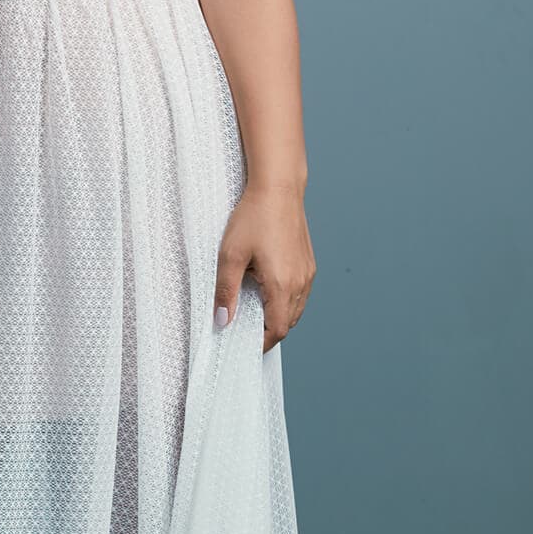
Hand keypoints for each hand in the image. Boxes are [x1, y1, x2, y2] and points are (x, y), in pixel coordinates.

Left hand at [213, 183, 315, 353]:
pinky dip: (287, 301)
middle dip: (269, 331)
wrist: (278, 189)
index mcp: (282, 285)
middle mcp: (300, 282)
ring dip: (279, 316)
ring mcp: (308, 272)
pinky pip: (301, 293)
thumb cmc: (253, 218)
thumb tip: (223, 322)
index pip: (278, 329)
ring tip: (256, 311)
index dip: (262, 343)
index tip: (245, 345)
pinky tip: (269, 290)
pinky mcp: (309, 262)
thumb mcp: (230, 256)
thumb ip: (226, 292)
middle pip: (289, 322)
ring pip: (296, 309)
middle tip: (246, 330)